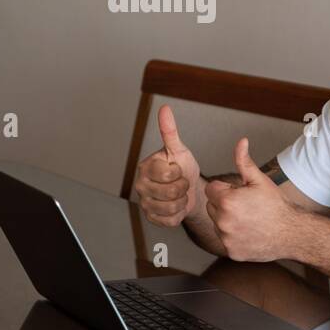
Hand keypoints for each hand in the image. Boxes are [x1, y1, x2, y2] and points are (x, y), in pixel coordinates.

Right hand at [133, 104, 200, 227]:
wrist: (188, 188)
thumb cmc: (182, 166)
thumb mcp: (178, 149)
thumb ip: (170, 130)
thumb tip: (164, 108)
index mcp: (145, 167)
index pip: (167, 174)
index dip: (179, 173)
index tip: (178, 169)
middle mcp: (140, 185)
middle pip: (170, 192)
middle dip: (183, 187)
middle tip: (181, 182)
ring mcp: (144, 203)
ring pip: (171, 207)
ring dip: (182, 201)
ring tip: (180, 194)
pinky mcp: (151, 218)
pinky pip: (170, 220)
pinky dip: (179, 214)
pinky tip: (177, 205)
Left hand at [204, 137, 302, 261]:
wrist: (292, 233)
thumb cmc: (276, 206)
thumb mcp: (260, 180)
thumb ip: (244, 161)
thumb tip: (241, 141)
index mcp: (227, 201)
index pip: (211, 189)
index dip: (225, 189)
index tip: (240, 193)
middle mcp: (223, 221)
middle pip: (212, 206)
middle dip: (224, 204)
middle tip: (246, 206)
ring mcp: (226, 238)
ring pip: (217, 223)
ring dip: (227, 220)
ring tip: (249, 219)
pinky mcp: (231, 252)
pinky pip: (225, 239)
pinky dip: (233, 236)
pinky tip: (249, 232)